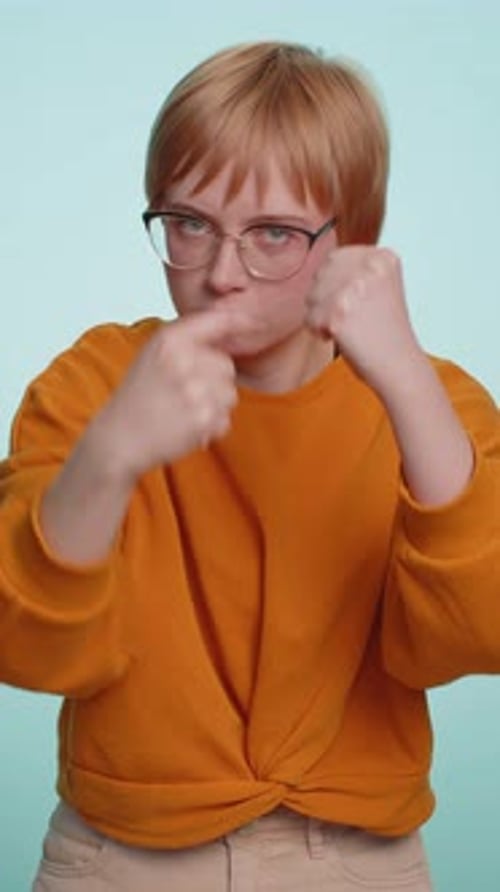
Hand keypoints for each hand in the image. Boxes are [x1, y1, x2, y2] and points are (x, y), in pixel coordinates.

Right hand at [93, 310, 250, 480]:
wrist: (119, 438)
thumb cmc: (137, 397)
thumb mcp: (153, 353)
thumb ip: (188, 337)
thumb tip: (230, 322)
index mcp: (170, 339)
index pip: (219, 320)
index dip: (237, 322)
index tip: (248, 324)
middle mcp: (184, 360)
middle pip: (226, 366)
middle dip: (214, 381)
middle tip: (185, 394)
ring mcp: (195, 389)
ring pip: (229, 394)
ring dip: (214, 406)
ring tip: (184, 411)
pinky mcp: (203, 418)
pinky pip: (225, 419)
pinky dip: (210, 427)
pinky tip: (185, 426)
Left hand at [305, 246, 424, 397]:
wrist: (398, 365)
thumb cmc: (387, 333)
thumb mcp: (380, 287)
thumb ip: (355, 271)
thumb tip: (322, 267)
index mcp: (383, 257)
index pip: (336, 257)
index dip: (333, 282)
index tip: (344, 302)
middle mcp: (370, 266)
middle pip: (321, 275)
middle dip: (324, 299)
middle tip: (344, 318)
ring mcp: (354, 288)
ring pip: (312, 296)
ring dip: (321, 315)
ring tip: (345, 329)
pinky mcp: (339, 311)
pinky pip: (310, 318)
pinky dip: (319, 332)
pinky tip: (341, 338)